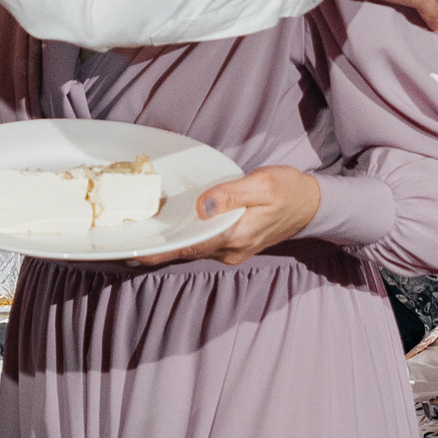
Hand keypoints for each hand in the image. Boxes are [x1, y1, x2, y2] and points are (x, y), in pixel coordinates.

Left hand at [130, 166, 320, 267]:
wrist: (312, 204)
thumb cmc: (289, 190)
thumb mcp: (262, 184)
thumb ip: (231, 195)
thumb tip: (202, 205)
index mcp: (235, 236)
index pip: (190, 247)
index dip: (160, 251)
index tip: (134, 253)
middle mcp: (230, 249)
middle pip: (186, 251)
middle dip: (157, 247)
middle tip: (125, 241)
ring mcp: (231, 249)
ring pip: (193, 248)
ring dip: (169, 242)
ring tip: (139, 233)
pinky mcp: (232, 243)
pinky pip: (201, 243)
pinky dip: (183, 237)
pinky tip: (168, 228)